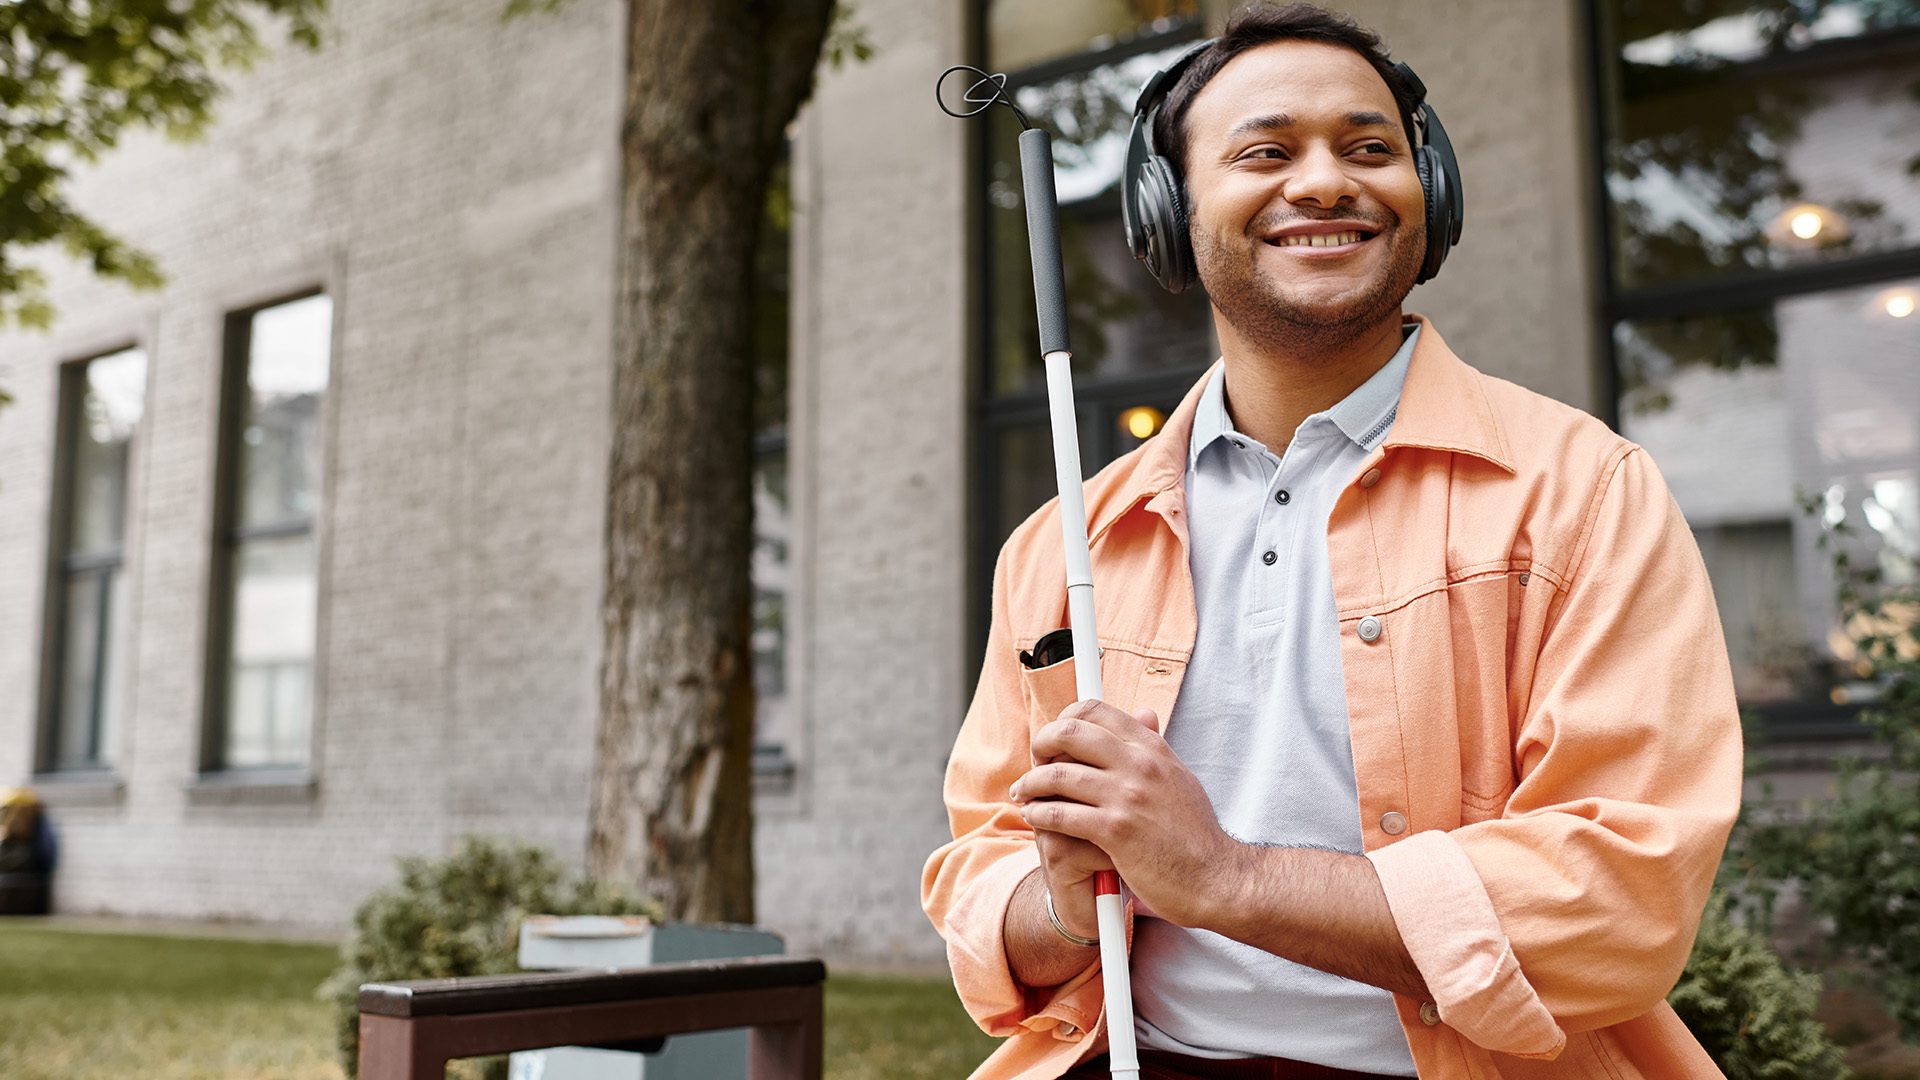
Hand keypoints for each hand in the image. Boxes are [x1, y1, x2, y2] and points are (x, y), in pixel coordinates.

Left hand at [1011, 699, 1243, 932]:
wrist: (1215, 878)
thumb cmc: (1193, 835)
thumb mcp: (1178, 777)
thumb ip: (1154, 747)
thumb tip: (1143, 713)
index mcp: (1152, 747)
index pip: (1095, 708)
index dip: (1064, 718)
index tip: (1055, 739)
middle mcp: (1139, 764)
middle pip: (1069, 731)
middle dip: (1041, 744)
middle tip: (1035, 763)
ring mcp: (1127, 796)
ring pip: (1057, 775)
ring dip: (1031, 784)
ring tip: (1024, 794)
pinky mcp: (1115, 831)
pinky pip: (1059, 814)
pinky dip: (1038, 814)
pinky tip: (1034, 818)